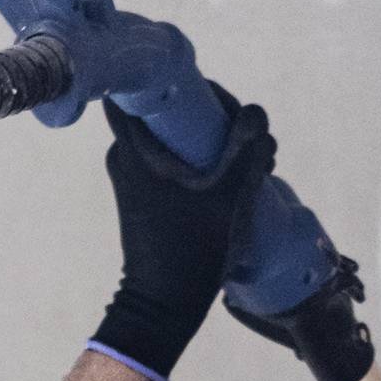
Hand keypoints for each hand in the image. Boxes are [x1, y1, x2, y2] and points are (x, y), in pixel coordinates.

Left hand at [88, 84, 275, 380]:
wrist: (163, 304)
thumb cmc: (193, 249)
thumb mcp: (229, 194)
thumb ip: (246, 147)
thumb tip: (256, 114)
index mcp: (133, 146)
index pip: (142, 85)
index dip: (177, 77)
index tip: (212, 92)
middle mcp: (125, 154)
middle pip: (169, 110)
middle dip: (213, 113)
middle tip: (248, 134)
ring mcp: (133, 175)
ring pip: (177, 136)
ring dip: (214, 140)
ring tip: (253, 162)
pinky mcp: (145, 194)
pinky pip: (176, 160)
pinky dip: (203, 161)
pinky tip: (237, 179)